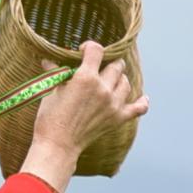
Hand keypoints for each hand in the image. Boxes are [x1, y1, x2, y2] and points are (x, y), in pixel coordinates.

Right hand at [21, 40, 147, 191]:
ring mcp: (113, 104)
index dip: (90, 47)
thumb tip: (48, 60)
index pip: (96, 50)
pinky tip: (144, 97)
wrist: (58, 144)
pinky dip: (142, 102)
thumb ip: (56, 72)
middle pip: (116, 65)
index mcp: (86, 77)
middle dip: (107, 63)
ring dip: (119, 79)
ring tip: (110, 81)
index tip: (84, 52)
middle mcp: (103, 88)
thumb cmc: (50, 117)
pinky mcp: (118, 118)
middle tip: (98, 68)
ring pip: (126, 82)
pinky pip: (139, 108)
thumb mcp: (52, 90)